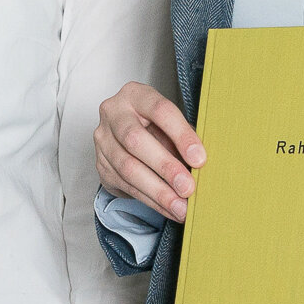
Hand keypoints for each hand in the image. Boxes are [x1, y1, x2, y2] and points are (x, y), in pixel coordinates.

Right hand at [95, 82, 202, 221]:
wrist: (126, 136)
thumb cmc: (156, 126)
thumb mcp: (171, 124)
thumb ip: (184, 138)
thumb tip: (203, 163)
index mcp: (135, 94)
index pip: (160, 110)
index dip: (181, 135)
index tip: (200, 159)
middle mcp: (113, 113)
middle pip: (136, 140)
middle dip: (165, 167)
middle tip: (188, 187)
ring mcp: (103, 140)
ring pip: (128, 168)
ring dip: (158, 191)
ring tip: (180, 206)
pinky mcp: (101, 164)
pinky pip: (125, 185)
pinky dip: (150, 200)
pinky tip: (168, 208)